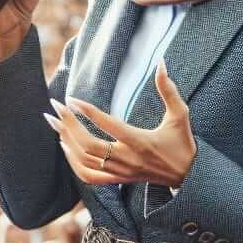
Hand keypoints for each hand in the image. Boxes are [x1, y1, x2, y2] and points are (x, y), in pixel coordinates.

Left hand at [42, 58, 196, 187]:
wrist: (188, 175)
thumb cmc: (182, 142)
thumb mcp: (180, 114)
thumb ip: (168, 89)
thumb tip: (160, 62)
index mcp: (141, 142)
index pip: (110, 126)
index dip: (89, 112)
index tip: (71, 99)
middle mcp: (128, 159)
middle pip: (89, 145)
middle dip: (69, 125)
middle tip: (55, 107)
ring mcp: (121, 172)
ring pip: (85, 161)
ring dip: (66, 141)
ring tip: (54, 122)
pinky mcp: (118, 180)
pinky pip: (88, 176)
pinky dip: (73, 163)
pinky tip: (65, 146)